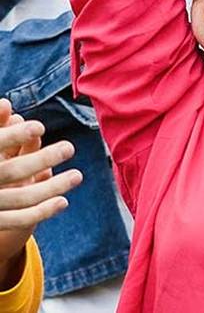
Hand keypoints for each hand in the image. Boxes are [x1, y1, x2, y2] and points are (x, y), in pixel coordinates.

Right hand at [0, 99, 81, 277]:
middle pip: (11, 172)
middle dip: (42, 160)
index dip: (14, 136)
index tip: (40, 127)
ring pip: (21, 198)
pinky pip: (17, 220)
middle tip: (70, 147)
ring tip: (77, 175)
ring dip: (52, 187)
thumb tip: (6, 104)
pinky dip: (41, 212)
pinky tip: (63, 201)